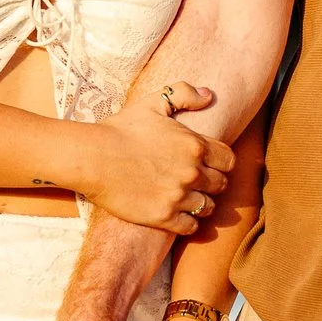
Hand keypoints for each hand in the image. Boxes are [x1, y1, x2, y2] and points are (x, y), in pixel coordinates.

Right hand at [80, 80, 233, 231]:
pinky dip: (188, 223)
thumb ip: (184, 93)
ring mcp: (178, 196)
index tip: (210, 164)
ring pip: (208, 207)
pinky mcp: (163, 217)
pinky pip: (190, 227)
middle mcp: (192, 172)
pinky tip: (178, 215)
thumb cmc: (120, 129)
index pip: (229, 160)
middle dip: (212, 183)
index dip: (221, 163)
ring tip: (188, 200)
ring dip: (201, 204)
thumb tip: (209, 95)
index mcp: (194, 145)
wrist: (92, 157)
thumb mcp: (153, 102)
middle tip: (198, 182)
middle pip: (221, 185)